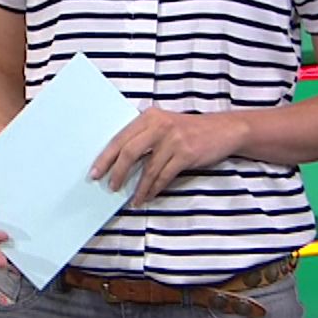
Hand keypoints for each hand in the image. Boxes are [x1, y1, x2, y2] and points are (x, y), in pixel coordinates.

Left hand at [89, 108, 248, 204]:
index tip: (94, 173)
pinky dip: (154, 189)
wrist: (223, 130)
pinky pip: (164, 176)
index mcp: (148, 117)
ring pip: (148, 169)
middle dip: (116, 172)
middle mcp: (159, 126)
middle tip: (110, 187)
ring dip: (138, 188)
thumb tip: (116, 162)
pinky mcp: (186, 154)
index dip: (105, 158)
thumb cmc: (188, 130)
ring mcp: (173, 140)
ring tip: (132, 199)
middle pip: (129, 152)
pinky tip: (148, 196)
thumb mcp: (163, 125)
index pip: (120, 138)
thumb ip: (143, 137)